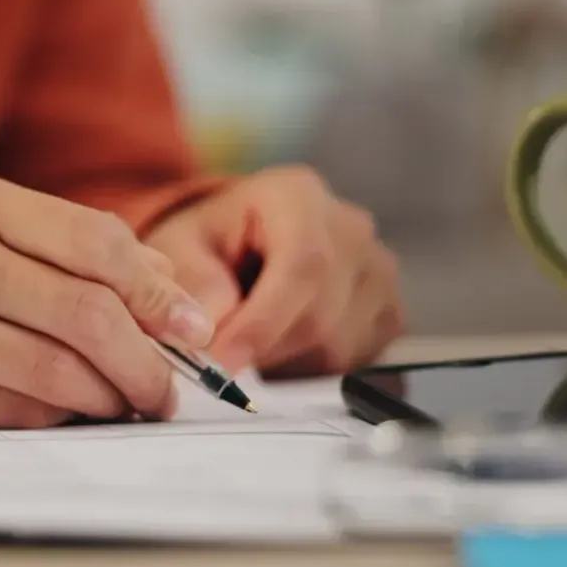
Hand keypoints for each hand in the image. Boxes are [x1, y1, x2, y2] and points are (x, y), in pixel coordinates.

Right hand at [0, 172, 215, 427]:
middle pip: (83, 313)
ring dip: (108, 397)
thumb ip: (63, 248)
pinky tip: (63, 411)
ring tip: (125, 404)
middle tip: (169, 390)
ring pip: (53, 371)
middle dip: (147, 361)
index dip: (158, 293)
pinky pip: (8, 411)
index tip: (194, 330)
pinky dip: (53, 417)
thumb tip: (171, 294)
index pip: (94, 243)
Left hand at [142, 166, 402, 376]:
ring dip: (283, 364)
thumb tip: (201, 332)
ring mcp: (378, 270)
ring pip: (339, 347)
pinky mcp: (388, 310)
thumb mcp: (178, 249)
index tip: (221, 362)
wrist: (241, 240)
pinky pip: (355, 361)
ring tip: (246, 342)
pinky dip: (310, 370)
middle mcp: (351, 229)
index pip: (301, 266)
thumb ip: (189, 284)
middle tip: (217, 364)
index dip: (262, 324)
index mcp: (298, 196)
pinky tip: (279, 346)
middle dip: (263, 351)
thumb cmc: (210, 241)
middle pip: (321, 315)